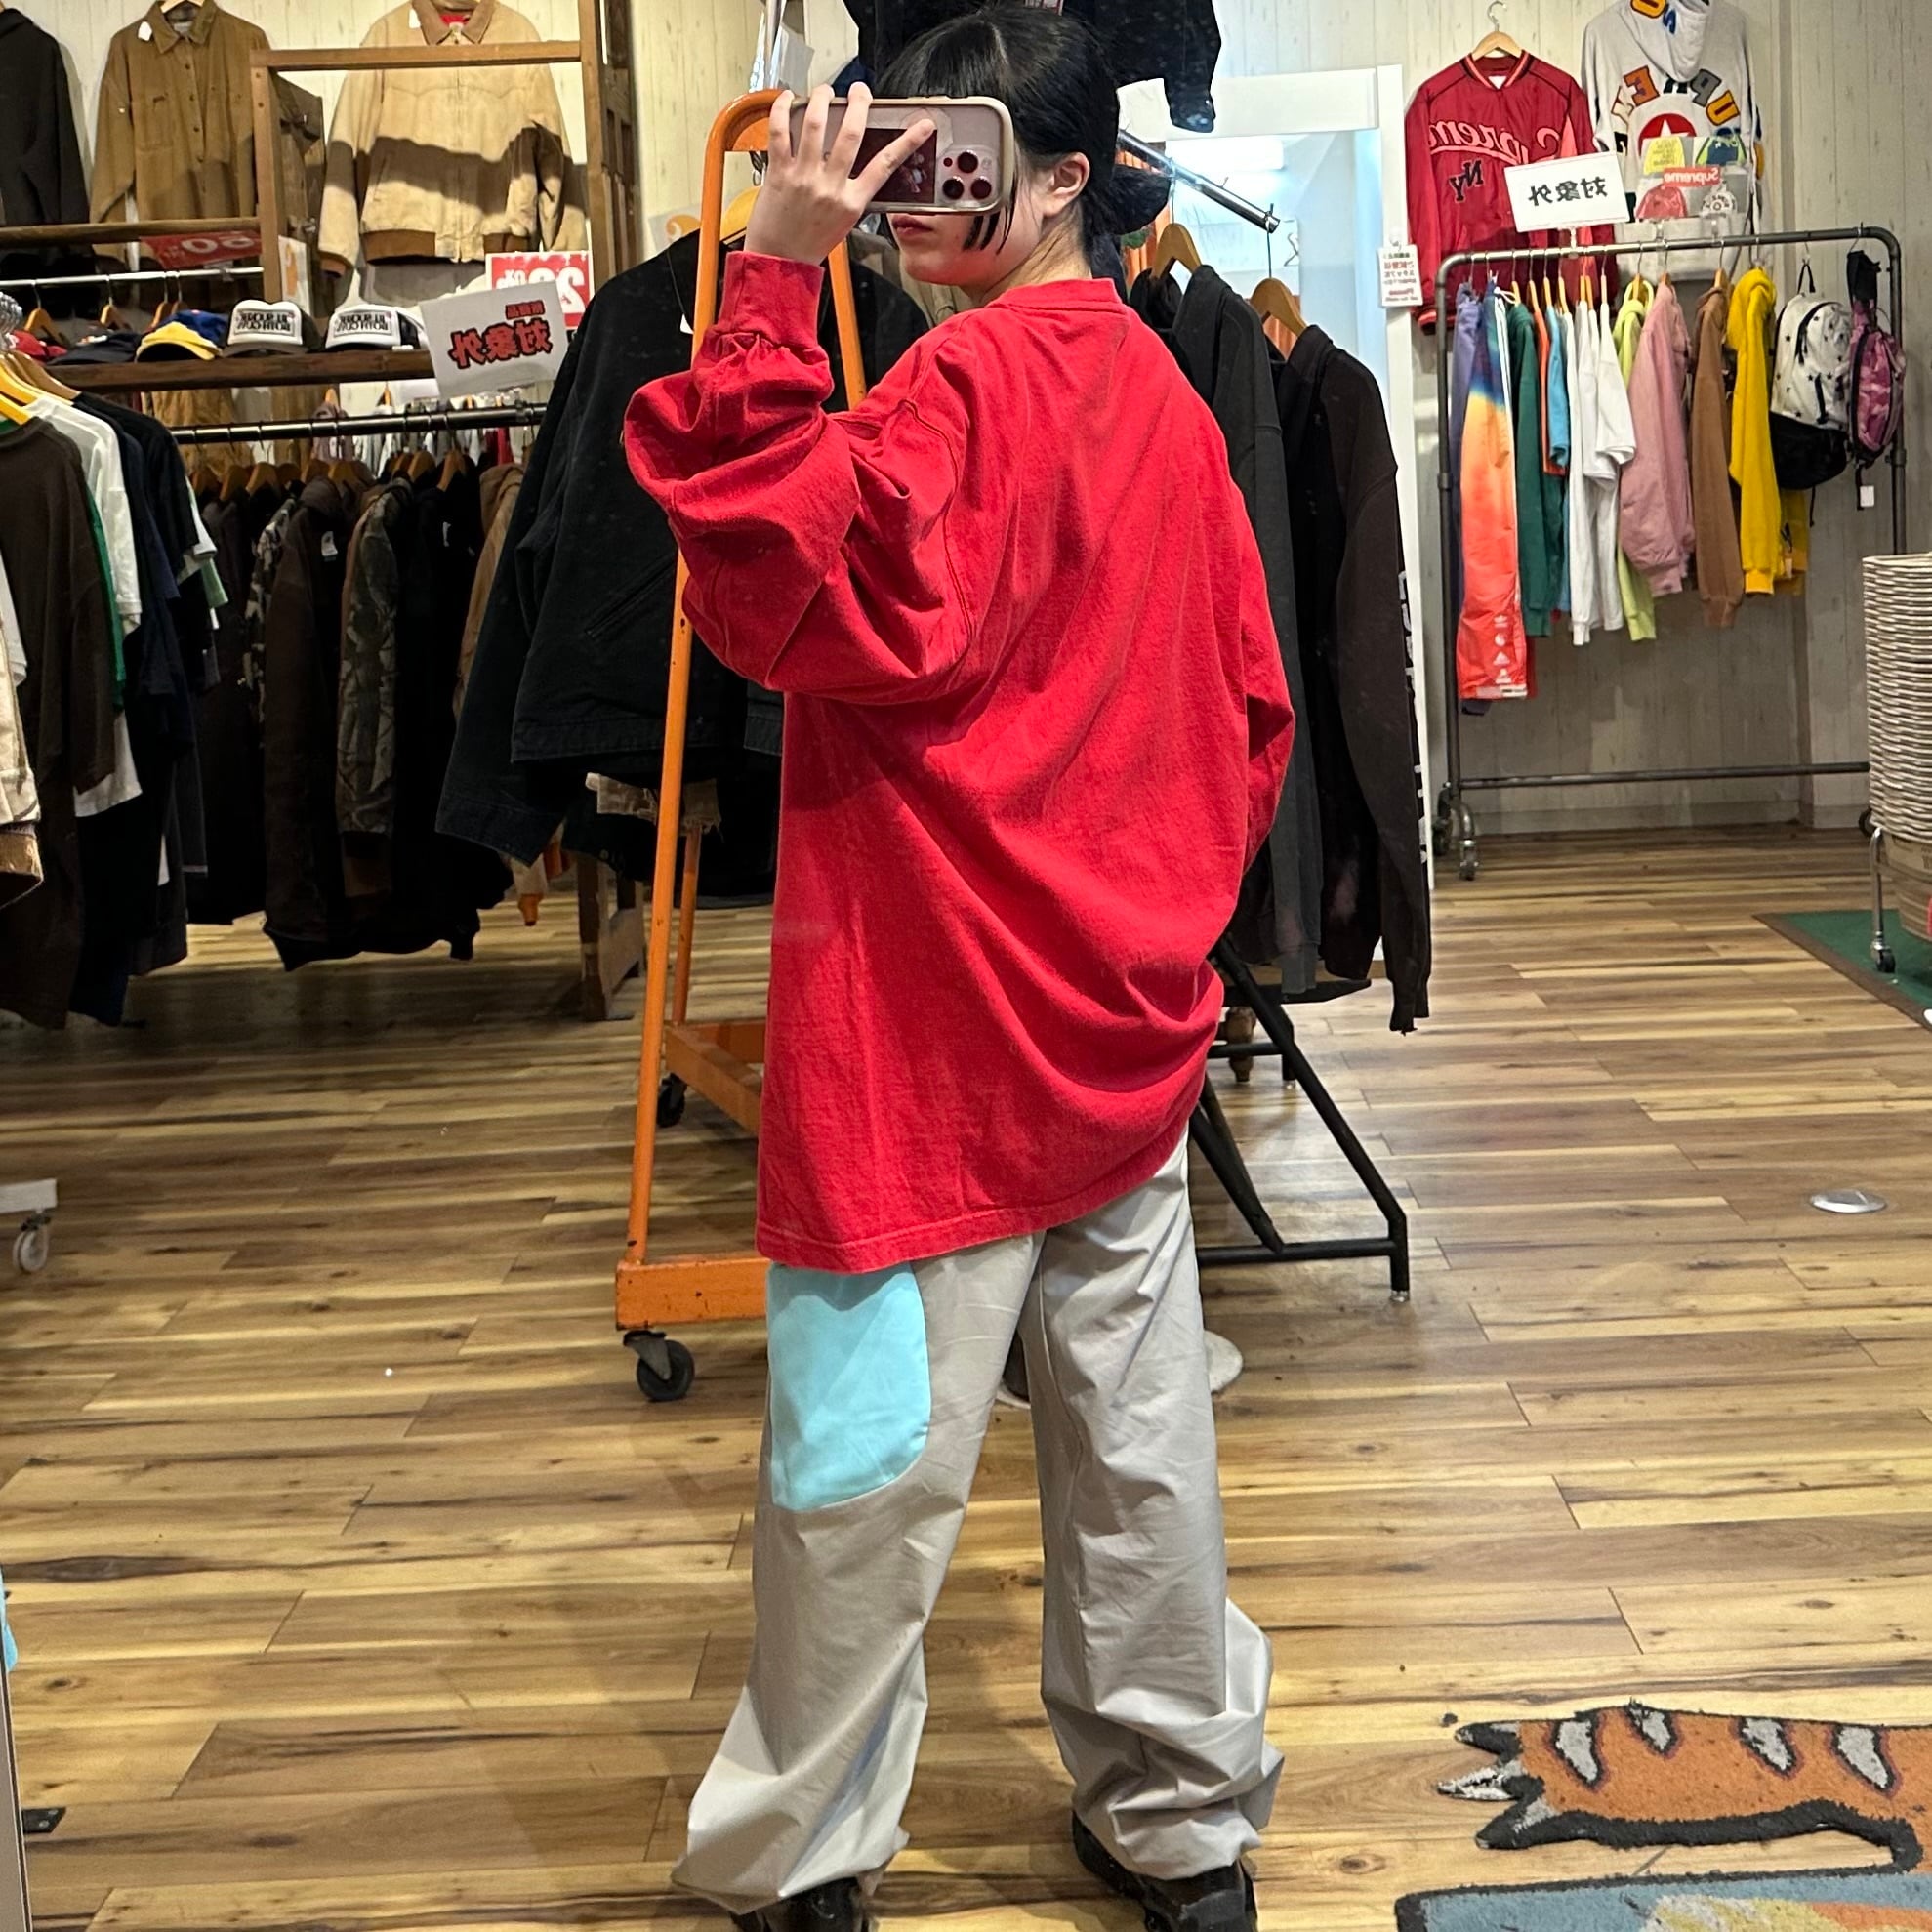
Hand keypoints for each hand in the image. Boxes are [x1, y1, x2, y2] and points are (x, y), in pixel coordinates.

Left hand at [745, 84, 936, 265]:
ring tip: (824, 91)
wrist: (780, 261)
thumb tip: (854, 162)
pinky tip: (788, 98)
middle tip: (859, 91)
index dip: (907, 141)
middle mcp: (830, 187)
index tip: (922, 124)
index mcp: (852, 202)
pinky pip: (780, 132)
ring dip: (821, 99)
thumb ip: (852, 193)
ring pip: (815, 124)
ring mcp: (804, 178)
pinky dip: (782, 109)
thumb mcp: (844, 222)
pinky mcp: (779, 173)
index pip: (886, 165)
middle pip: (851, 134)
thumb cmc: (810, 243)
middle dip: (859, 104)